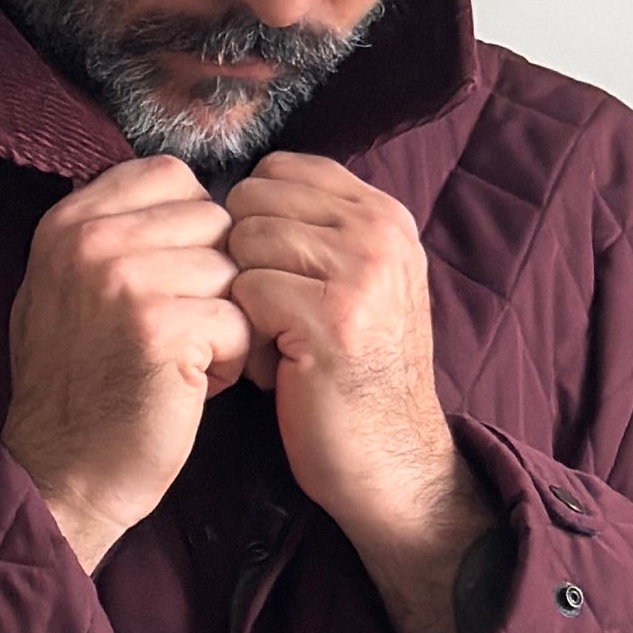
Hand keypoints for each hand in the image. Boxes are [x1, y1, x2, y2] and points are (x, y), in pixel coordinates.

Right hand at [2, 157, 251, 574]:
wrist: (62, 477)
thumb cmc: (76, 394)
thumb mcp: (63, 293)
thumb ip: (109, 239)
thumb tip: (176, 196)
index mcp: (69, 223)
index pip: (170, 177)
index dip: (194, 231)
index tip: (178, 283)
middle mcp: (91, 241)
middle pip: (211, 219)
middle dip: (216, 278)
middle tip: (191, 332)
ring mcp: (125, 281)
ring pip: (230, 270)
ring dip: (226, 322)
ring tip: (191, 363)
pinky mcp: (162, 329)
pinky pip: (239, 320)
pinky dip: (233, 360)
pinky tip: (198, 387)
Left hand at [227, 153, 504, 632]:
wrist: (392, 464)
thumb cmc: (356, 381)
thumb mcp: (358, 287)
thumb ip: (319, 234)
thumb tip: (239, 193)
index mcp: (384, 215)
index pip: (280, 169)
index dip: (255, 222)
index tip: (274, 278)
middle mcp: (378, 231)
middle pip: (253, 201)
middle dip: (243, 260)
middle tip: (270, 318)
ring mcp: (359, 270)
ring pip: (244, 243)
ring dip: (242, 299)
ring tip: (273, 344)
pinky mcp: (331, 315)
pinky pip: (245, 292)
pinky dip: (244, 337)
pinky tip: (272, 370)